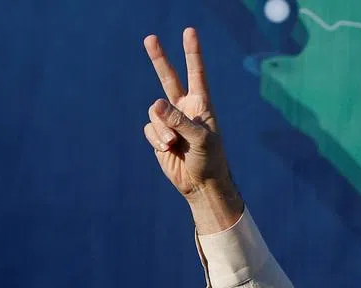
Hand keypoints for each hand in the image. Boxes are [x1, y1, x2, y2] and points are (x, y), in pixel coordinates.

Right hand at [143, 28, 241, 231]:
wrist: (202, 183)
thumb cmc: (210, 159)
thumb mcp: (201, 139)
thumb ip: (179, 120)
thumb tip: (155, 105)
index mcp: (202, 104)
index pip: (196, 73)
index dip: (192, 53)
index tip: (190, 32)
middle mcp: (185, 108)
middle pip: (168, 78)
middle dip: (159, 59)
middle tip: (150, 38)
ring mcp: (170, 121)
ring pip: (154, 112)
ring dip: (162, 129)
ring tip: (175, 143)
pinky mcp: (159, 135)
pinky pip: (149, 129)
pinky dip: (156, 138)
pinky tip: (168, 149)